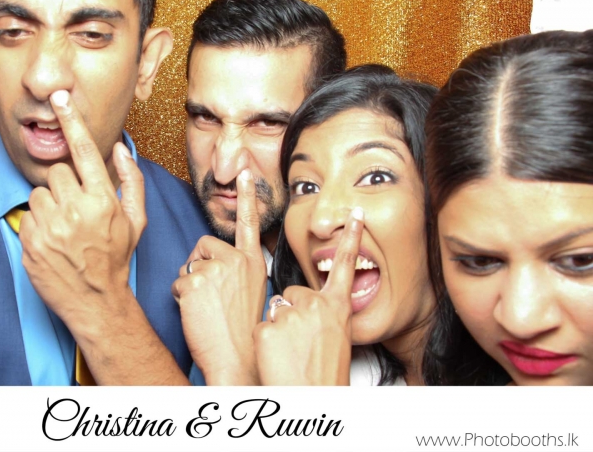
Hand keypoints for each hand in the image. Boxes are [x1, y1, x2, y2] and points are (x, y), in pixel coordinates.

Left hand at [19, 90, 146, 342]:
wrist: (96, 301)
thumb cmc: (117, 258)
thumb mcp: (136, 220)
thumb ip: (131, 181)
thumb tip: (118, 149)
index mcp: (102, 200)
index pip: (85, 151)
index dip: (71, 122)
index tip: (59, 99)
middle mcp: (76, 210)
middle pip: (57, 172)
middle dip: (64, 186)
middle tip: (75, 210)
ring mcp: (50, 227)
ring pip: (39, 193)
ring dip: (49, 206)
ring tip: (64, 229)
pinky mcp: (30, 241)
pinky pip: (26, 215)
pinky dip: (37, 225)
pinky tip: (52, 242)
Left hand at [171, 169, 267, 384]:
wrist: (236, 358)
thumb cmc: (241, 332)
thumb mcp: (251, 292)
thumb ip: (239, 270)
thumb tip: (218, 261)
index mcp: (253, 262)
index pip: (249, 223)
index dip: (247, 196)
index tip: (243, 170)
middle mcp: (237, 260)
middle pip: (205, 246)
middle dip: (200, 266)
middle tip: (212, 297)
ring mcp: (215, 269)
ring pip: (188, 265)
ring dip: (190, 285)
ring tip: (207, 308)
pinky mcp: (195, 281)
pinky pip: (177, 283)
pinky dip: (181, 299)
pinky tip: (197, 314)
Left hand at [253, 207, 363, 384]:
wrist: (309, 401)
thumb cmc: (323, 376)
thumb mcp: (336, 338)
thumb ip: (326, 315)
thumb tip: (314, 303)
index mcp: (336, 308)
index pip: (345, 266)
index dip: (351, 238)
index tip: (355, 214)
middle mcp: (316, 305)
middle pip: (291, 293)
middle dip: (288, 314)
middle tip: (297, 344)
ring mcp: (291, 314)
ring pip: (273, 308)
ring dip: (275, 328)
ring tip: (287, 354)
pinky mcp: (268, 325)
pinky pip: (259, 325)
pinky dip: (262, 342)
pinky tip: (274, 357)